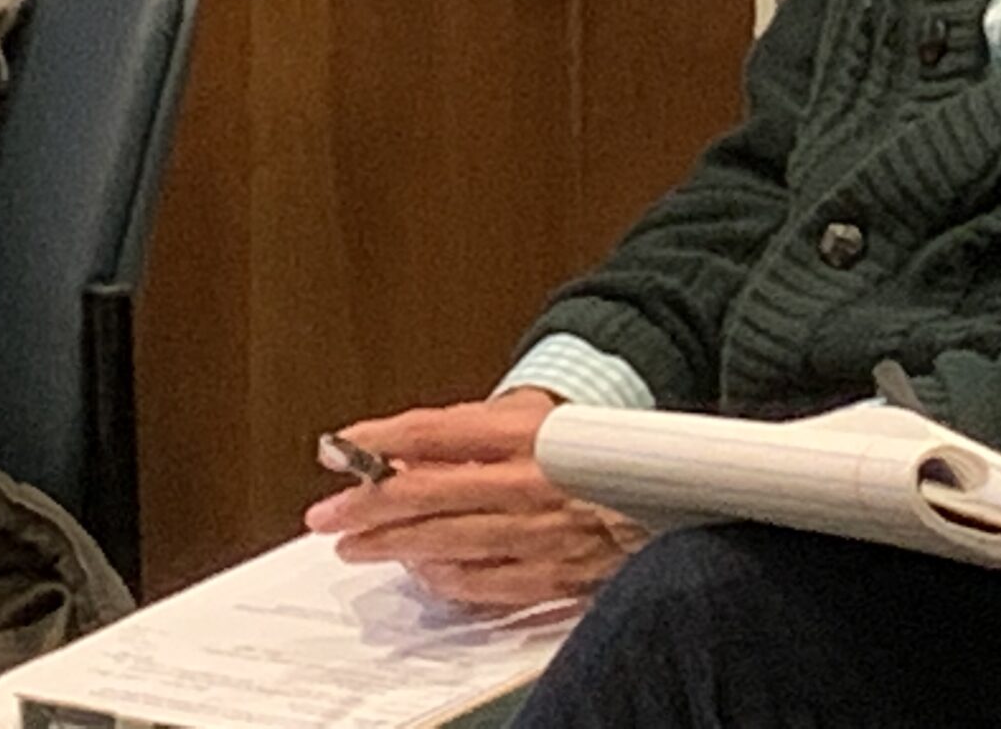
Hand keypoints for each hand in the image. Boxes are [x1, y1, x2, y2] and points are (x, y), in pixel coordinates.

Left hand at [302, 390, 646, 608]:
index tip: (343, 446)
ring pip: (446, 543)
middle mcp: (535, 482)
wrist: (673, 491)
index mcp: (533, 432)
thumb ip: (479, 431)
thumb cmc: (598, 452)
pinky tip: (419, 570)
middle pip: (429, 494)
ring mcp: (543, 532)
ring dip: (391, 545)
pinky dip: (442, 578)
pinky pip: (480, 583)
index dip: (380, 440)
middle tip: (327, 512)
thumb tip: (407, 452)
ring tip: (355, 544)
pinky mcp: (553, 573)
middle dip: (367, 504)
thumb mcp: (544, 418)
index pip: (437, 432)